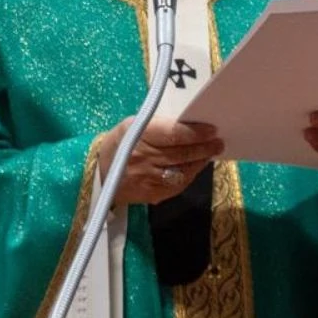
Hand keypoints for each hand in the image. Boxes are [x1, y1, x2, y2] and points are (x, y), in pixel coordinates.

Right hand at [94, 117, 222, 205]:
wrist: (99, 174)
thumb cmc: (121, 143)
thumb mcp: (134, 125)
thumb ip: (160, 124)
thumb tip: (190, 123)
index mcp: (139, 136)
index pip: (174, 134)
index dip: (196, 133)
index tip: (212, 130)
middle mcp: (144, 158)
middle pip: (182, 153)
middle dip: (205, 147)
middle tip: (219, 142)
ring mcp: (148, 179)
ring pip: (183, 171)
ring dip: (200, 161)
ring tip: (211, 152)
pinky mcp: (152, 194)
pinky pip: (178, 185)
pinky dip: (190, 174)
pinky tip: (196, 166)